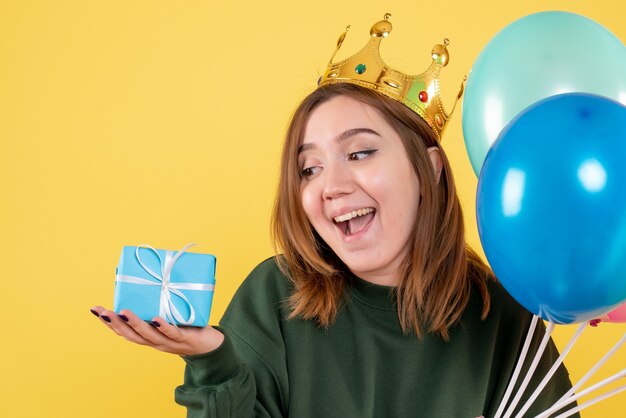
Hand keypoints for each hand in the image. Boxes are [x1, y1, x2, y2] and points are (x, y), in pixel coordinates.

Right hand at [90, 306, 223, 355]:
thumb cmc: (189, 327)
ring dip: (135, 324)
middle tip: (102, 311)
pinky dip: (163, 327)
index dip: (109, 323)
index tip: (95, 310)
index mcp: (149, 337)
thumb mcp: (170, 315)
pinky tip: (155, 319)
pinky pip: (173, 333)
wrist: (212, 346)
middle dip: (115, 324)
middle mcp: (156, 342)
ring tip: (123, 313)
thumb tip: (153, 274)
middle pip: (132, 335)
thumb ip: (160, 302)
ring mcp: (170, 342)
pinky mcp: (185, 339)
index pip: (125, 332)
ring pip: (149, 336)